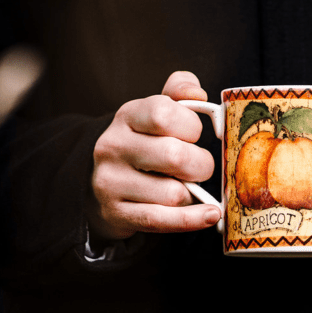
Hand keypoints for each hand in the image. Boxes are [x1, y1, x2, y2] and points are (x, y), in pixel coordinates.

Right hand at [88, 71, 219, 239]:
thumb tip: (198, 93)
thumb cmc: (142, 145)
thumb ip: (179, 94)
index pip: (164, 114)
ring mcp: (111, 182)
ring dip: (191, 193)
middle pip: (175, 156)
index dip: (191, 126)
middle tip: (200, 167)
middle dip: (201, 165)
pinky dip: (192, 220)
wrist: (101, 183)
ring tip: (186, 187)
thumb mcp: (154, 112)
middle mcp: (113, 147)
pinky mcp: (117, 213)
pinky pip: (162, 220)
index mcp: (127, 116)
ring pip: (173, 193)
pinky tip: (210, 214)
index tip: (195, 135)